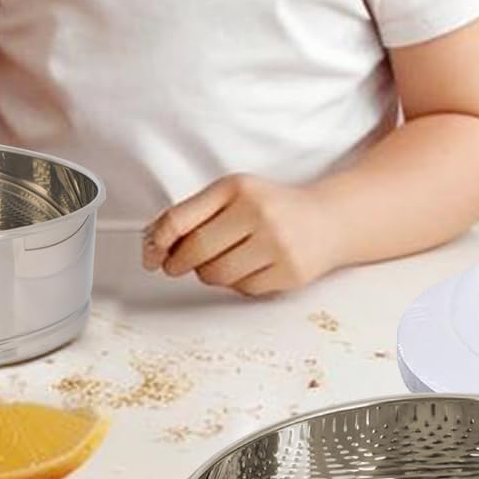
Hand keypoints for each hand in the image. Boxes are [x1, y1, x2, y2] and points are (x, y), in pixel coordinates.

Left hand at [141, 174, 335, 296]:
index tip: (149, 254)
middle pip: (196, 251)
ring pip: (217, 275)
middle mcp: (256, 214)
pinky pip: (243, 289)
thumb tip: (156, 241)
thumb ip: (196, 212)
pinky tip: (245, 268)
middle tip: (173, 265)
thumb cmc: (272, 205)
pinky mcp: (289, 273)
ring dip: (207, 274)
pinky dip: (236, 283)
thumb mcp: (233, 194)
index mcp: (235, 189)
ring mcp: (275, 245)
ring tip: (216, 262)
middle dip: (177, 263)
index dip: (157, 240)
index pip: (181, 218)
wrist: (329, 219)